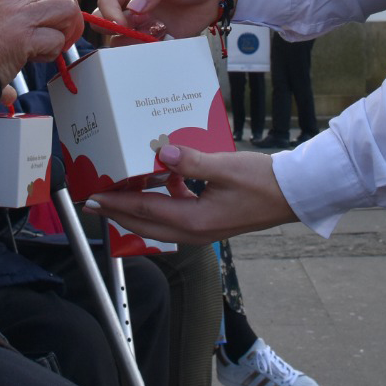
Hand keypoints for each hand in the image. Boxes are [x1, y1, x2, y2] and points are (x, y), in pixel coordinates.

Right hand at [0, 0, 82, 83]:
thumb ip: (8, 39)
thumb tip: (11, 91)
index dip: (55, 15)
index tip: (49, 33)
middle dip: (69, 20)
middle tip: (60, 40)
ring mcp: (20, 13)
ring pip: (67, 9)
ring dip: (65, 33)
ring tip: (48, 49)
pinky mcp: (24, 35)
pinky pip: (56, 39)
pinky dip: (51, 52)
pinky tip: (33, 59)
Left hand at [85, 145, 296, 243]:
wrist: (293, 194)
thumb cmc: (264, 182)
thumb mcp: (226, 167)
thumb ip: (192, 162)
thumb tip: (162, 154)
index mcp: (196, 221)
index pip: (146, 211)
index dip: (116, 203)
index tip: (94, 197)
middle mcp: (195, 231)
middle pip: (145, 225)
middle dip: (116, 213)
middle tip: (92, 203)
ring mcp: (202, 229)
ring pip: (157, 223)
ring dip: (135, 209)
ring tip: (117, 194)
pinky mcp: (209, 222)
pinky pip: (174, 216)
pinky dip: (159, 203)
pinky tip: (160, 181)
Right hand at [95, 0, 222, 39]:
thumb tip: (133, 7)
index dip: (109, 13)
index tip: (120, 23)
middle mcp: (130, 5)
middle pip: (106, 22)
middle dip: (113, 31)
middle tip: (131, 34)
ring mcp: (142, 23)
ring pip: (122, 40)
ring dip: (130, 45)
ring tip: (149, 40)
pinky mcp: (156, 38)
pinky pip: (144, 50)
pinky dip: (147, 53)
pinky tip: (161, 45)